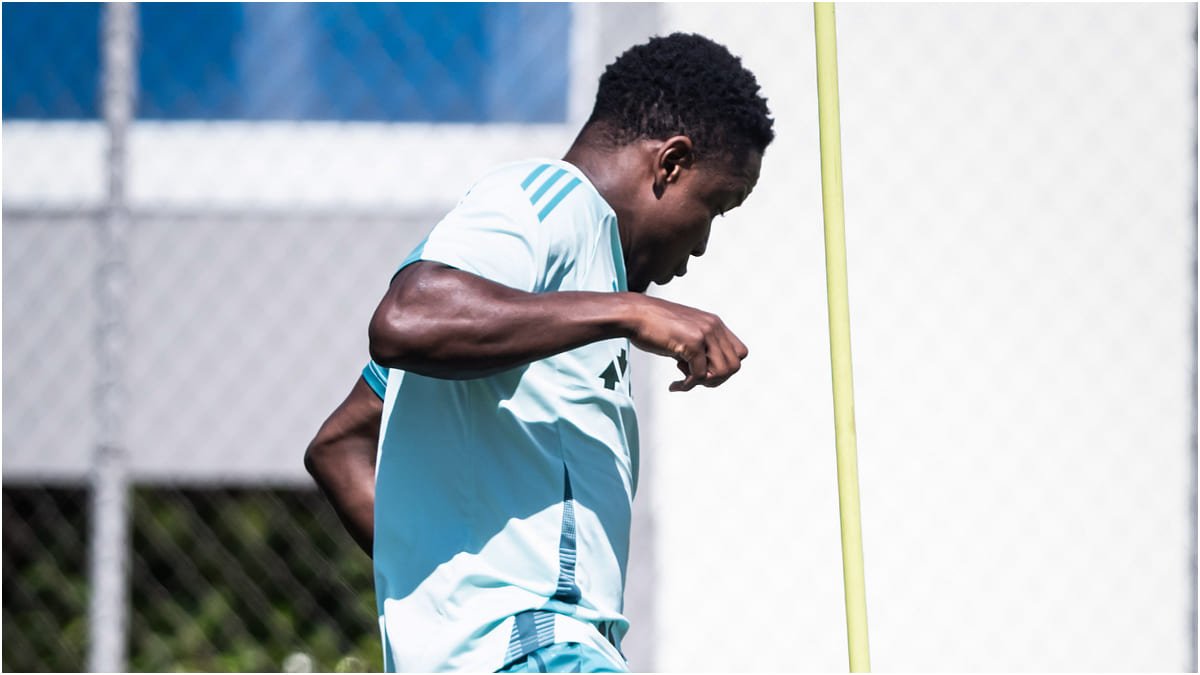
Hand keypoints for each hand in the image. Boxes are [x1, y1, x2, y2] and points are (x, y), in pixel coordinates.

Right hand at [627, 296, 748, 391]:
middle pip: (734, 365)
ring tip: (685, 380)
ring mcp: (705, 333)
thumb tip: (708, 375)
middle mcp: (714, 326)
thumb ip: (700, 348)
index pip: (740, 353)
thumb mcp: (684, 333)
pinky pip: (699, 375)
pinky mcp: (692, 342)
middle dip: (716, 379)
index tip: (704, 371)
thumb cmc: (653, 326)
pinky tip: (674, 385)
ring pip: (722, 371)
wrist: (634, 314)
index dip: (724, 367)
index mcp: (714, 323)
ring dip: (704, 382)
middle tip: (694, 379)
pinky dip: (687, 385)